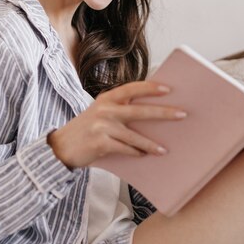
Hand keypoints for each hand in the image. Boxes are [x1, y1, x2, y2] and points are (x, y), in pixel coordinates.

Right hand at [47, 81, 186, 168]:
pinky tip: (144, 155)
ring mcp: (102, 126)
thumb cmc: (86, 129)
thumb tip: (151, 112)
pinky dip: (135, 153)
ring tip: (165, 149)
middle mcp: (105, 109)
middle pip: (139, 111)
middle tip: (182, 114)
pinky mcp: (100, 143)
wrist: (61, 147)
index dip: (150, 87)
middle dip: (163, 112)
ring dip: (151, 144)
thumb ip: (120, 109)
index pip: (132, 88)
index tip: (168, 89)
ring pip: (134, 135)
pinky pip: (124, 148)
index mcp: (107, 98)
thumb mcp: (101, 112)